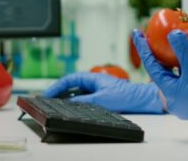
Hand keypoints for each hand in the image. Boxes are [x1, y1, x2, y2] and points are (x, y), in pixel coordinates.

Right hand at [42, 72, 163, 113]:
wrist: (141, 99)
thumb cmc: (125, 95)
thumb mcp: (101, 99)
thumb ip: (83, 101)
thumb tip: (68, 103)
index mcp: (92, 78)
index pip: (69, 79)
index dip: (56, 86)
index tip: (46, 93)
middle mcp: (93, 82)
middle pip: (71, 86)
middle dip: (58, 92)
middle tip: (46, 100)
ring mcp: (97, 89)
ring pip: (76, 93)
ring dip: (66, 98)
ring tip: (55, 105)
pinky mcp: (101, 97)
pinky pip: (83, 99)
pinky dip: (75, 103)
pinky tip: (71, 109)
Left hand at [133, 29, 187, 142]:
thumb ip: (183, 49)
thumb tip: (172, 34)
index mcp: (167, 92)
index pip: (151, 65)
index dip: (143, 47)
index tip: (137, 33)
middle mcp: (172, 99)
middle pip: (160, 71)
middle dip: (157, 54)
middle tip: (154, 38)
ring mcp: (182, 102)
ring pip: (172, 77)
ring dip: (171, 62)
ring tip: (171, 47)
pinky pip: (182, 82)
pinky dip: (182, 70)